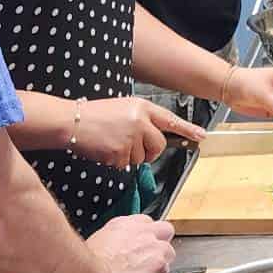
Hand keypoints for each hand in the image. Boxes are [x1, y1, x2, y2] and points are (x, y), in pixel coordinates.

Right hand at [72, 96, 204, 170]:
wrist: (72, 121)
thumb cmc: (95, 115)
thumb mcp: (123, 109)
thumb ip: (141, 121)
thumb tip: (153, 139)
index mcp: (141, 107)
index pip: (169, 119)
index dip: (187, 129)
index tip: (201, 135)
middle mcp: (140, 121)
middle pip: (158, 145)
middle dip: (150, 152)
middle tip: (134, 148)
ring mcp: (131, 137)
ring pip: (141, 158)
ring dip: (129, 156)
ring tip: (112, 142)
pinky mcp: (120, 152)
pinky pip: (125, 164)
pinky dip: (116, 161)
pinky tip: (106, 149)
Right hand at [86, 212, 175, 272]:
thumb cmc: (86, 264)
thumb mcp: (99, 242)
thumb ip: (115, 241)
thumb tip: (115, 250)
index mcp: (125, 224)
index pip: (146, 224)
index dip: (144, 238)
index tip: (139, 248)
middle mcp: (142, 230)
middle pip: (164, 231)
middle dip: (160, 244)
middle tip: (148, 259)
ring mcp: (153, 245)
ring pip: (168, 251)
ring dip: (161, 262)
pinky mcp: (159, 261)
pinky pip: (165, 270)